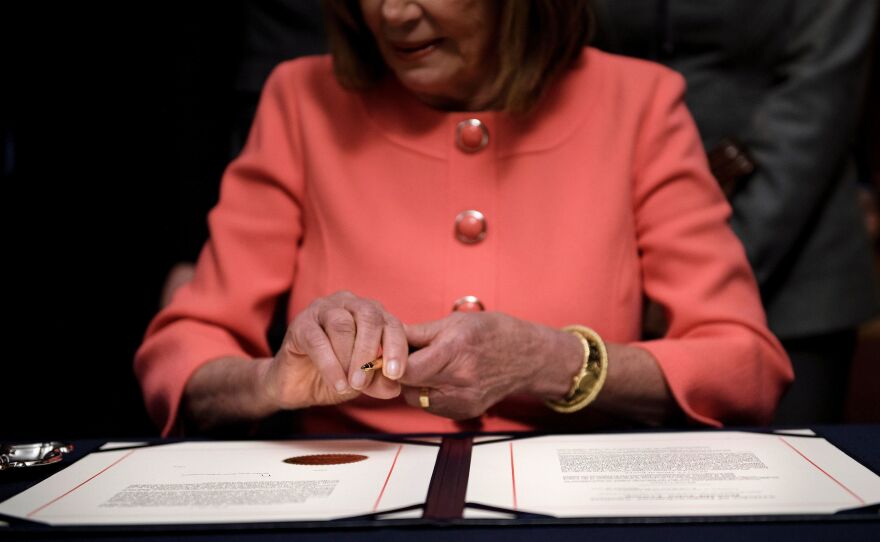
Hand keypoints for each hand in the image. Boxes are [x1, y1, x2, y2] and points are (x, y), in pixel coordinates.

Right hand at [260, 291, 408, 408]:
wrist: (298, 387)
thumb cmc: (336, 377)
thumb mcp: (363, 384)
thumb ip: (378, 382)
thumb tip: (395, 387)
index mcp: (371, 314)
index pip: (391, 323)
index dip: (396, 347)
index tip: (395, 374)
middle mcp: (349, 304)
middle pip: (368, 317)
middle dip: (371, 351)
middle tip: (366, 382)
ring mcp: (323, 310)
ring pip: (342, 325)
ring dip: (349, 358)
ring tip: (352, 385)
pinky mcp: (301, 324)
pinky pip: (318, 340)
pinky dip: (330, 364)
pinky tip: (337, 384)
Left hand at [399, 312, 579, 418]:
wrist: (529, 357)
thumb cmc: (493, 332)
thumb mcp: (455, 322)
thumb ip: (418, 332)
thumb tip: (387, 335)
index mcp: (455, 352)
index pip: (406, 370)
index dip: (391, 362)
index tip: (388, 353)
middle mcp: (460, 381)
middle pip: (408, 385)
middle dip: (399, 372)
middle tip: (404, 357)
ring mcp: (464, 401)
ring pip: (416, 399)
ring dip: (412, 384)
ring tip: (425, 366)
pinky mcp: (466, 413)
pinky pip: (431, 407)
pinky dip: (427, 394)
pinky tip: (439, 378)